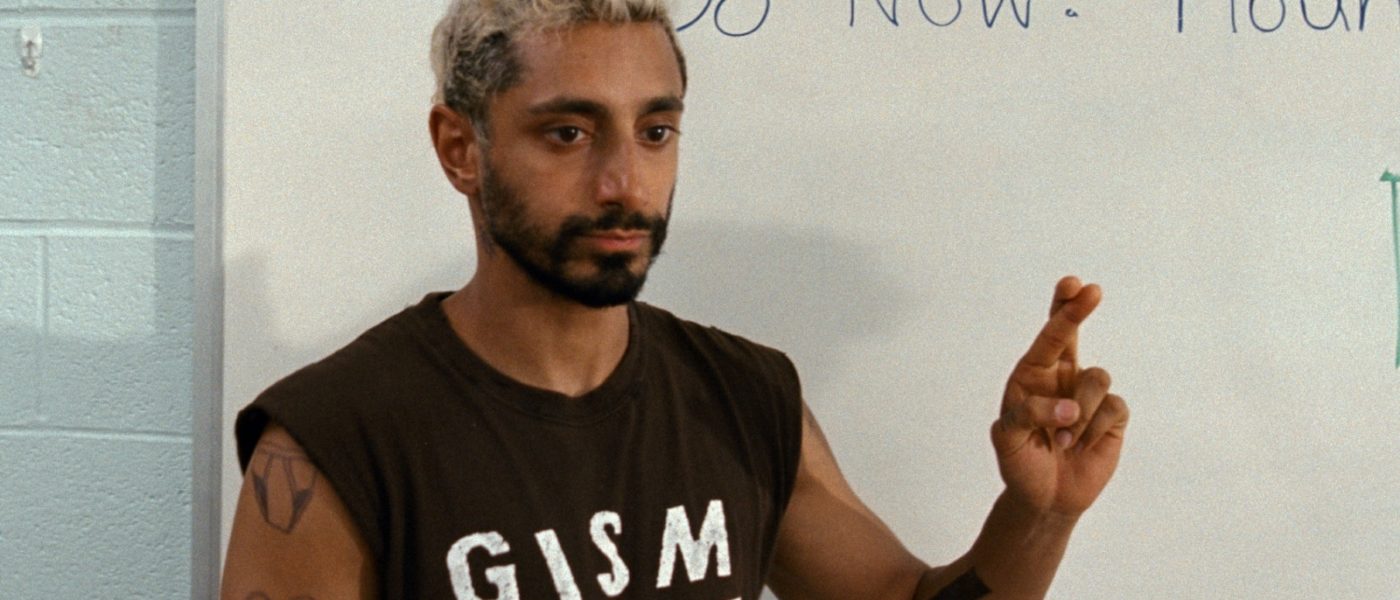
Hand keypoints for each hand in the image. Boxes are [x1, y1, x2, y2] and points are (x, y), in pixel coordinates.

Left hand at [991, 276, 1129, 517]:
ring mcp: (1087, 395)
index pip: (1047, 337)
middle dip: (1079, 309)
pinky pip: (1113, 407)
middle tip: (1091, 290)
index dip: (1061, 310)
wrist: (1045, 498)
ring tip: (1061, 439)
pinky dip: (1095, 430)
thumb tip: (1069, 408)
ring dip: (1078, 413)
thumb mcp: (1008, 440)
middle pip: (1073, 333)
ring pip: (1097, 378)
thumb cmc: (1020, 463)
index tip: (1073, 286)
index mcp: (1031, 375)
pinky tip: (1081, 446)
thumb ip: (1029, 415)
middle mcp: (1060, 377)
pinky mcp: (1111, 416)